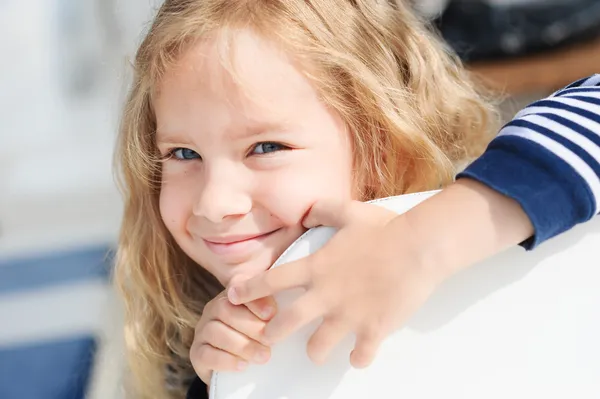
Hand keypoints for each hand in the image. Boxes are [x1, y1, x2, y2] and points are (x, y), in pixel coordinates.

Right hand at [190, 277, 276, 384]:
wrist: (237, 366)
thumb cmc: (257, 337)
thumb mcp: (267, 321)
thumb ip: (273, 310)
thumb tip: (292, 309)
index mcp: (231, 295)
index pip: (238, 288)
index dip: (255, 300)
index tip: (272, 314)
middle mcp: (213, 308)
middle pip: (225, 310)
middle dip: (251, 326)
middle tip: (271, 340)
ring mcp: (202, 330)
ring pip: (215, 332)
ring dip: (242, 345)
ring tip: (264, 356)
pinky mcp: (196, 353)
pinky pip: (206, 354)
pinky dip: (226, 360)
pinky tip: (243, 366)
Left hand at [227, 179, 533, 368]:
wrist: (417, 247)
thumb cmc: (383, 228)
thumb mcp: (349, 211)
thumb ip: (323, 211)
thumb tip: (308, 211)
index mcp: (317, 268)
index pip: (272, 281)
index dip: (249, 289)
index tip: (234, 295)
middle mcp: (326, 295)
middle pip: (287, 323)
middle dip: (273, 334)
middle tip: (269, 338)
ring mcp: (349, 316)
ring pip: (319, 346)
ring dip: (316, 351)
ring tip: (318, 352)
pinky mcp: (373, 329)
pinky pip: (361, 354)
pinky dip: (359, 357)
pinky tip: (359, 356)